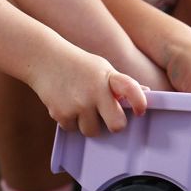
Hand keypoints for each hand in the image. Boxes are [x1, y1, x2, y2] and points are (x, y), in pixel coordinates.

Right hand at [26, 42, 147, 136]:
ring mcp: (78, 104)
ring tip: (81, 106)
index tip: (139, 111)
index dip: (140, 102)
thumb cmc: (78, 64)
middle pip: (116, 125)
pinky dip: (70, 121)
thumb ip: (120, 82)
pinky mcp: (61, 114)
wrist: (44, 58)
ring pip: (92, 131)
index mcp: (109, 77)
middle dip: (114, 125)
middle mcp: (96, 91)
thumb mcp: (101, 67)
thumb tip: (146, 91)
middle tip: (107, 117)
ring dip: (88, 124)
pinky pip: (73, 129)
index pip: (131, 90)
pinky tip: (66, 104)